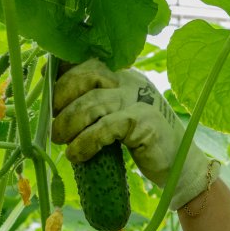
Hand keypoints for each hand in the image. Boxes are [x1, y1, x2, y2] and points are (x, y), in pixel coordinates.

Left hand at [52, 59, 217, 209]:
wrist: (182, 167)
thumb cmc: (146, 146)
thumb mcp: (120, 120)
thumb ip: (100, 109)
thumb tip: (57, 111)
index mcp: (124, 78)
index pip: (89, 63)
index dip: (64, 73)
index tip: (48, 91)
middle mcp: (131, 83)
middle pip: (88, 76)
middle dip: (62, 96)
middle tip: (53, 124)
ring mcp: (138, 100)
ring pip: (92, 102)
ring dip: (69, 122)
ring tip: (60, 141)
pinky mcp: (143, 122)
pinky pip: (105, 128)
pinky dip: (85, 141)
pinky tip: (77, 154)